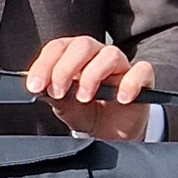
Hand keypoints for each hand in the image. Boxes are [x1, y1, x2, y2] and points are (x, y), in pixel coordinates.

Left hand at [24, 35, 156, 140]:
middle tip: (57, 92)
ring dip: (93, 75)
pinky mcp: (142, 78)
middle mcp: (97, 55)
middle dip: (65, 68)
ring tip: (84, 98)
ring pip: (109, 54)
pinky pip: (141, 71)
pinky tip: (120, 99)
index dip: (44, 64)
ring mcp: (121, 65)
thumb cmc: (87, 112)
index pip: (58, 48)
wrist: (111, 132)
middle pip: (82, 45)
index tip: (35, 86)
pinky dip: (130, 83)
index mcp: (74, 56)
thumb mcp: (65, 107)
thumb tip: (39, 89)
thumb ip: (53, 96)